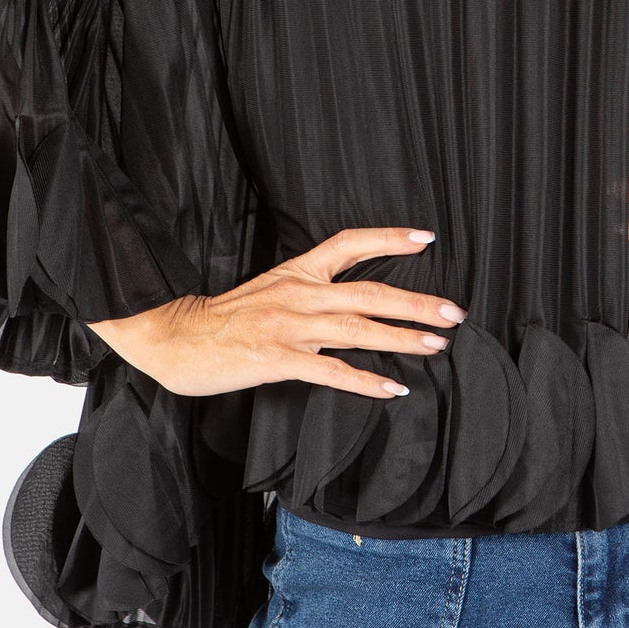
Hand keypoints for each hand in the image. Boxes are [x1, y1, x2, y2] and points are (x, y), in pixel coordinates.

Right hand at [82, 226, 465, 399]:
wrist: (175, 337)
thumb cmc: (224, 318)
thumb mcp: (269, 289)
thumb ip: (307, 290)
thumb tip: (349, 301)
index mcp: (296, 272)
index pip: (349, 243)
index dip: (388, 239)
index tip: (425, 239)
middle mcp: (298, 294)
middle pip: (369, 291)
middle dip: (416, 302)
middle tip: (453, 312)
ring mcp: (289, 327)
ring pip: (358, 329)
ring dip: (402, 338)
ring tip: (436, 345)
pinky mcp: (277, 359)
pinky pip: (331, 371)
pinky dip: (365, 381)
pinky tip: (392, 389)